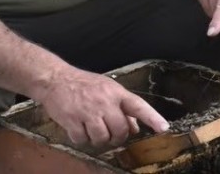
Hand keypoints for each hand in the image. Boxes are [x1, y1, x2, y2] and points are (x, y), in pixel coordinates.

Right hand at [36, 65, 168, 147]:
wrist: (56, 79)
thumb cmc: (84, 85)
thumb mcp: (107, 90)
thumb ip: (122, 108)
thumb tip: (135, 128)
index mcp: (116, 92)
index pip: (138, 105)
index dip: (152, 117)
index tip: (163, 127)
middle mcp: (104, 102)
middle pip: (120, 130)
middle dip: (117, 137)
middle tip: (110, 134)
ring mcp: (88, 111)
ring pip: (102, 138)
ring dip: (98, 139)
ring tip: (91, 129)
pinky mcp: (72, 120)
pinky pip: (82, 140)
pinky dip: (81, 138)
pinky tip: (78, 128)